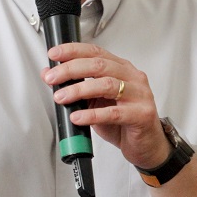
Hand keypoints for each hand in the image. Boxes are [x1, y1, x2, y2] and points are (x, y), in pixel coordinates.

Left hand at [42, 43, 171, 168]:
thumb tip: (50, 75)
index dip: (73, 51)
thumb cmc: (123, 122)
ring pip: (107, 84)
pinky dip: (92, 114)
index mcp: (122, 69)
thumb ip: (76, 87)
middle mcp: (132, 77)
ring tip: (61, 97)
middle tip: (53, 78)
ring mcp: (139, 95)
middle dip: (71, 69)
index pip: (96, 52)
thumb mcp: (95, 102)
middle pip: (100, 65)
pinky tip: (78, 117)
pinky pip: (114, 112)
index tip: (54, 54)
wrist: (147, 145)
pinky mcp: (141, 114)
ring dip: (79, 90)